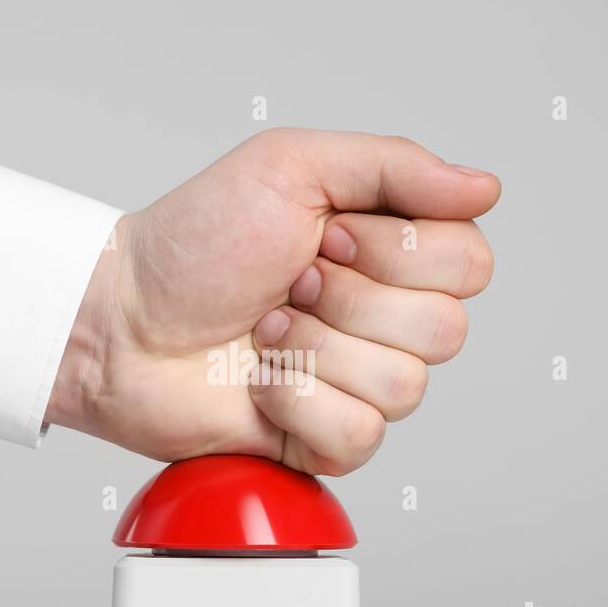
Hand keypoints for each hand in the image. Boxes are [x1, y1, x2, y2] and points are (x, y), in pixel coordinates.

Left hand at [45, 128, 499, 474]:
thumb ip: (396, 166)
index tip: (327, 235)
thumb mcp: (292, 165)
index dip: (397, 252)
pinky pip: (359, 435)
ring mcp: (358, 383)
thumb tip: (485, 186)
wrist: (122, 323)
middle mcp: (383, 319)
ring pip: (404, 385)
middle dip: (348, 300)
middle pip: (445, 329)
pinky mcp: (326, 441)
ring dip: (315, 350)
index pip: (469, 262)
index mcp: (389, 252)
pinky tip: (259, 385)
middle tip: (288, 284)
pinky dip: (296, 403)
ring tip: (264, 333)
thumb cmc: (193, 243)